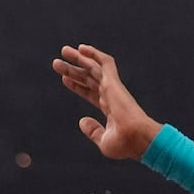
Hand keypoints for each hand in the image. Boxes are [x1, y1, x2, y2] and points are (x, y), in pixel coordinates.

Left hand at [52, 45, 162, 160]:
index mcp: (110, 108)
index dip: (78, 85)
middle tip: (57, 63)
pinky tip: (81, 48)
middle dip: (73, 70)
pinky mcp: (114, 83)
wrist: (137, 139)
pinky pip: (104, 63)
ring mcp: (113, 88)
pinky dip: (94, 54)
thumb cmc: (124, 144)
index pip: (91, 92)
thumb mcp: (103, 141)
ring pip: (93, 68)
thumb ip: (93, 130)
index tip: (64, 79)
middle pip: (89, 78)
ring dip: (78, 59)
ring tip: (63, 51)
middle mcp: (111, 95)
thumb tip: (82, 121)